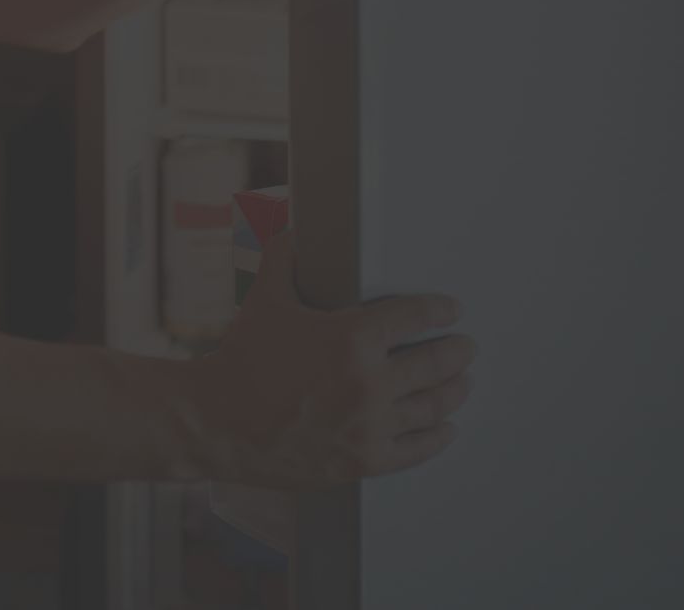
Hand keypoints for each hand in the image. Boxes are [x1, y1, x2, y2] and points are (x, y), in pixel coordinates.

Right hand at [188, 232, 473, 489]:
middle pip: (435, 364)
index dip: (440, 310)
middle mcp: (368, 383)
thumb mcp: (267, 298)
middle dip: (457, 352)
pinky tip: (446, 428)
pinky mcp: (362, 460)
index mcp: (351, 337)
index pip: (415, 316)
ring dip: (454, 391)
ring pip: (431, 407)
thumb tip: (291, 224)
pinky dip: (437, 437)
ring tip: (463, 383)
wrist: (217, 423)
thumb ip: (286, 257)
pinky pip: (416, 450)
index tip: (451, 310)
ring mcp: (368, 426)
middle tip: (467, 347)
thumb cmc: (242, 361)